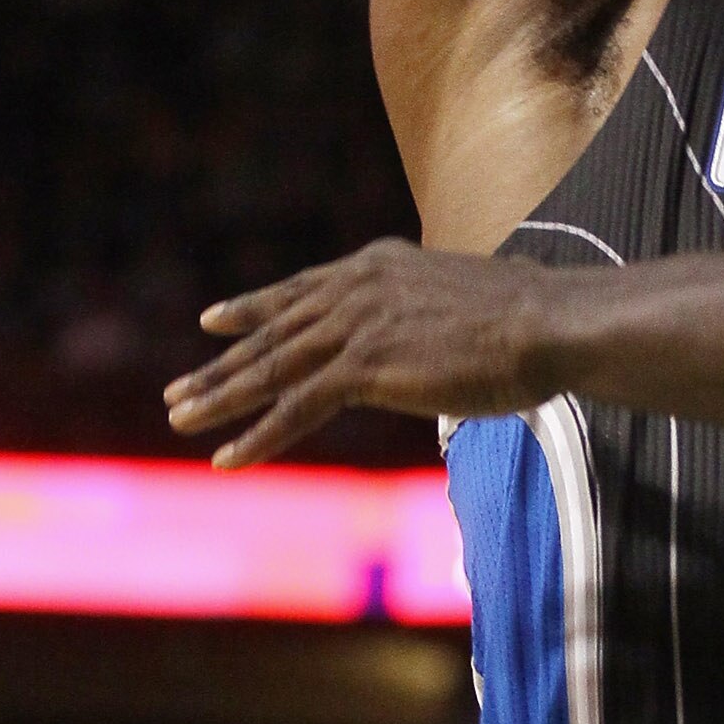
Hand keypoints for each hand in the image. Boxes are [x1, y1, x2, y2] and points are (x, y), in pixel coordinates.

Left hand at [164, 239, 576, 465]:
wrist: (545, 322)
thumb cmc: (527, 317)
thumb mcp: (468, 299)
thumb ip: (434, 313)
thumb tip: (446, 331)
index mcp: (381, 265)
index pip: (303, 290)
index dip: (254, 307)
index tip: (214, 320)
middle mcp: (358, 288)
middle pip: (275, 331)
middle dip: (222, 363)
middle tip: (178, 388)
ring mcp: (357, 327)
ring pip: (273, 368)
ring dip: (221, 397)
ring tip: (180, 417)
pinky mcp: (363, 368)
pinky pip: (296, 408)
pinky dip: (258, 435)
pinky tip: (227, 458)